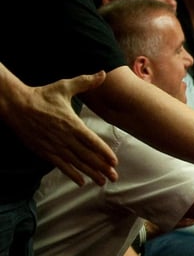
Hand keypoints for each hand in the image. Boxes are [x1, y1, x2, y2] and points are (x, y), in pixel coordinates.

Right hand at [0, 69, 117, 185]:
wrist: (16, 105)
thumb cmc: (42, 95)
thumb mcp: (64, 87)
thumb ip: (85, 82)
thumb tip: (103, 74)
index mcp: (72, 124)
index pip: (92, 141)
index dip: (104, 153)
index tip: (114, 162)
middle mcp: (65, 138)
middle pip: (87, 156)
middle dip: (102, 168)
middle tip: (114, 176)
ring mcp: (54, 146)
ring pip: (76, 163)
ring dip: (90, 173)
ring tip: (103, 182)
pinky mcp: (45, 151)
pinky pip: (61, 166)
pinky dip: (72, 174)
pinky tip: (81, 182)